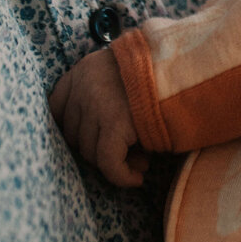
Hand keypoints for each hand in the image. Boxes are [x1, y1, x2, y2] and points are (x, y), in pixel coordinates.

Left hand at [49, 48, 148, 187]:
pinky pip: (109, 163)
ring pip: (91, 153)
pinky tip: (137, 178)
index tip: (91, 138)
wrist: (185, 63)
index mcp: (83, 70)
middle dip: (97, 148)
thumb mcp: (118, 70)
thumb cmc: (156, 70)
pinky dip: (122, 176)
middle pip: (74, 136)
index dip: (72, 128)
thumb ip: (99, 92)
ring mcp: (96, 105)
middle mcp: (83, 86)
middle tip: (125, 150)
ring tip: (140, 159)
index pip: (56, 108)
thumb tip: (92, 143)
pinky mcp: (115, 123)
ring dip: (113, 162)